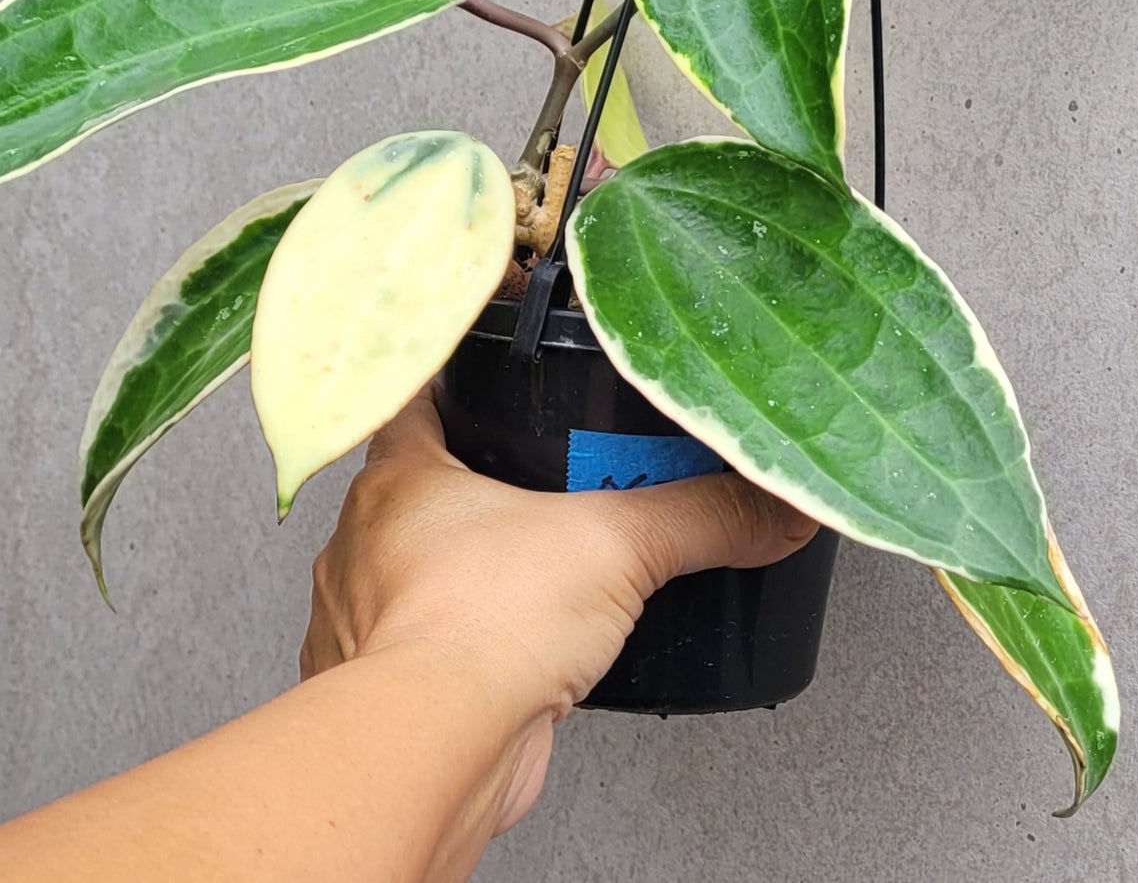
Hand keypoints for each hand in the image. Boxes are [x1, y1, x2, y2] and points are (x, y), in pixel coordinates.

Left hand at [302, 387, 816, 833]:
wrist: (438, 751)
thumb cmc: (482, 626)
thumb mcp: (619, 543)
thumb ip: (701, 516)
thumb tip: (769, 506)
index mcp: (398, 477)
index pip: (417, 400)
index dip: (457, 387)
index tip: (495, 385)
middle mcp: (367, 545)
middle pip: (423, 492)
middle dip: (482, 490)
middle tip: (546, 486)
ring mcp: (371, 620)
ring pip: (421, 575)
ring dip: (471, 575)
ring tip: (538, 573)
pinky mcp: (392, 691)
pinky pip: (429, 652)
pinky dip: (468, 650)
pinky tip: (517, 653)